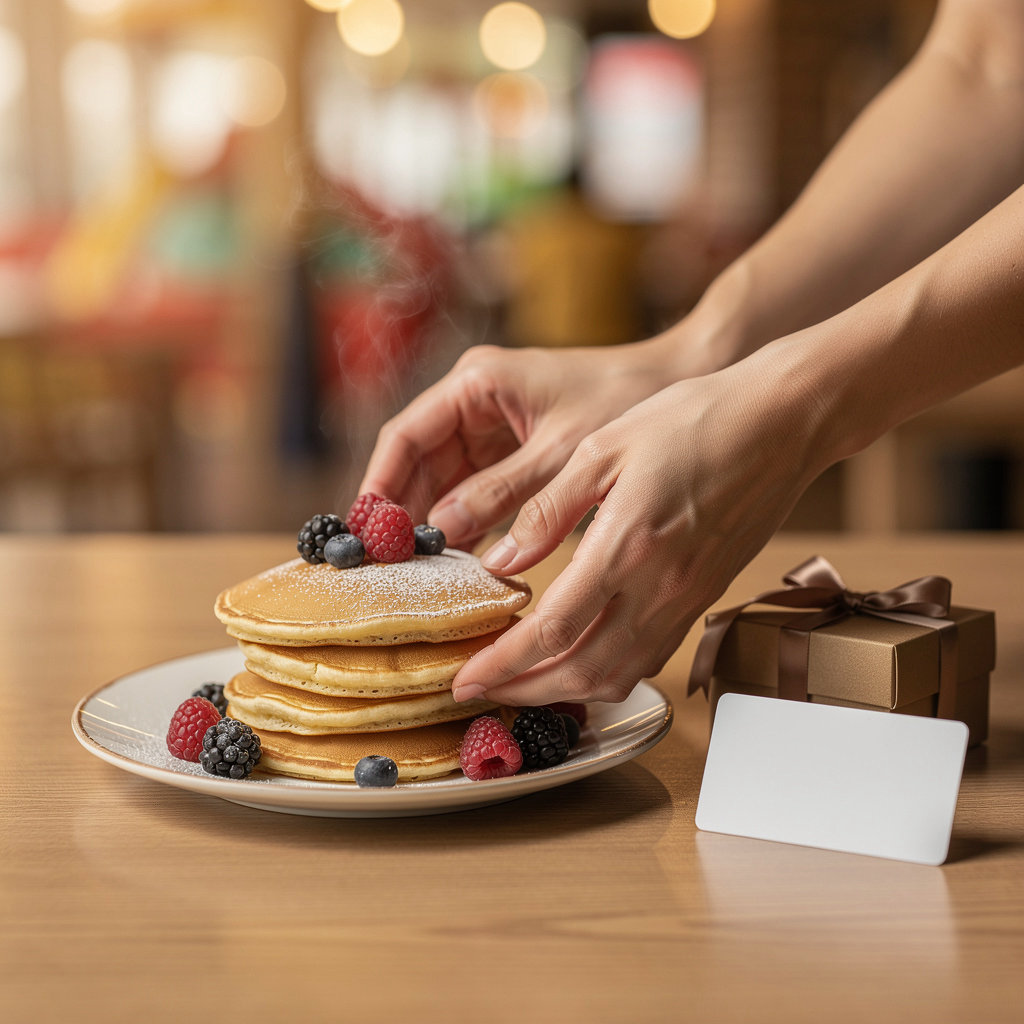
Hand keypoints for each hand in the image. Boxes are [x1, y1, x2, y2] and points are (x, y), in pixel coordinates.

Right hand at [358, 337, 695, 548]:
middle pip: (418, 464)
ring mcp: (493, 427)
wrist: (677, 380)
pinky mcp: (514, 451)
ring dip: (433, 524)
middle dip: (403, 514)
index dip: (379, 486)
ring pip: (444, 482)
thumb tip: (443, 533)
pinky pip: (475, 492)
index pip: (405, 436)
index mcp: (477, 382)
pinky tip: (459, 564)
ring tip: (416, 575)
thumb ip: (502, 492)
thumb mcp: (560, 452)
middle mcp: (475, 402)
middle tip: (387, 568)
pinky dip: (467, 524)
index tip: (366, 532)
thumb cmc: (624, 396)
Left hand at [449, 347, 830, 705]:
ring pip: (620, 676)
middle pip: (583, 673)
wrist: (783, 423)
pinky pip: (652, 658)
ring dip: (566, 693)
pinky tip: (581, 661)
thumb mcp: (603, 447)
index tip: (465, 678)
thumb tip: (502, 559)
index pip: (552, 631)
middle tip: (482, 690)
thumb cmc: (694, 420)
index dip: (502, 666)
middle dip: (524, 692)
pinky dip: (608, 676)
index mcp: (626, 545)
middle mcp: (660, 586)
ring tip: (523, 683)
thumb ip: (548, 508)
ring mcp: (688, 598)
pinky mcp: (705, 597)